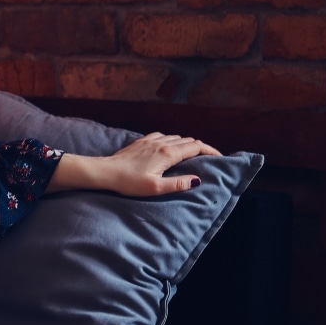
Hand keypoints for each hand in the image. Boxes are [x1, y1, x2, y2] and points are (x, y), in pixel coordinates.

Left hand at [47, 133, 221, 196]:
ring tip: (191, 155)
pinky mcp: (141, 141)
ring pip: (175, 137)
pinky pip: (162, 136)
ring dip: (186, 144)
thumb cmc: (129, 182)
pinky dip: (172, 140)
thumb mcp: (156, 188)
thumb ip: (178, 183)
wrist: (106, 172)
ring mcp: (150, 140)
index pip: (196, 146)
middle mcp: (161, 143)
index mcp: (168, 153)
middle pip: (188, 140)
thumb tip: (198, 180)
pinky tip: (169, 147)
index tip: (220, 157)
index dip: (210, 150)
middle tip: (208, 158)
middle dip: (200, 147)